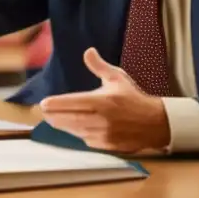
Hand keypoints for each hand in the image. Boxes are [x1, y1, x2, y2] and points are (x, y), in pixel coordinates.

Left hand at [39, 48, 169, 153]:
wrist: (154, 123)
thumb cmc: (134, 99)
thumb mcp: (118, 78)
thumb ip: (99, 67)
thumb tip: (88, 51)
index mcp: (102, 101)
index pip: (72, 103)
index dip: (55, 104)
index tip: (44, 103)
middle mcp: (101, 119)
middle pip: (68, 120)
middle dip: (53, 116)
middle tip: (44, 113)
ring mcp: (103, 134)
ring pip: (75, 131)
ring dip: (63, 126)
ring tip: (53, 120)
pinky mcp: (106, 146)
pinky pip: (85, 140)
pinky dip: (78, 134)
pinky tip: (73, 128)